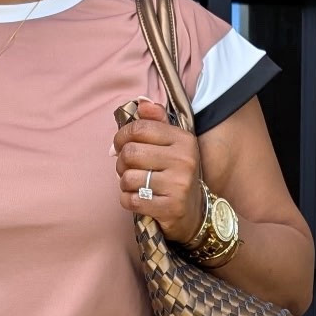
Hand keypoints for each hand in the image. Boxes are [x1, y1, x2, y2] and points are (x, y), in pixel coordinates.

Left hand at [113, 99, 204, 244]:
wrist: (195, 212)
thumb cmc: (177, 174)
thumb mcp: (173, 144)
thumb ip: (157, 121)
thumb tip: (141, 103)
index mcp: (184, 139)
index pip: (139, 128)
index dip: (121, 136)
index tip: (120, 145)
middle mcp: (184, 160)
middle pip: (130, 153)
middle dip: (121, 162)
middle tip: (126, 168)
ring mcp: (178, 185)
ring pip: (128, 178)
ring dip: (124, 183)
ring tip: (134, 184)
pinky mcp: (170, 208)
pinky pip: (131, 200)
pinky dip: (127, 200)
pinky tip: (137, 199)